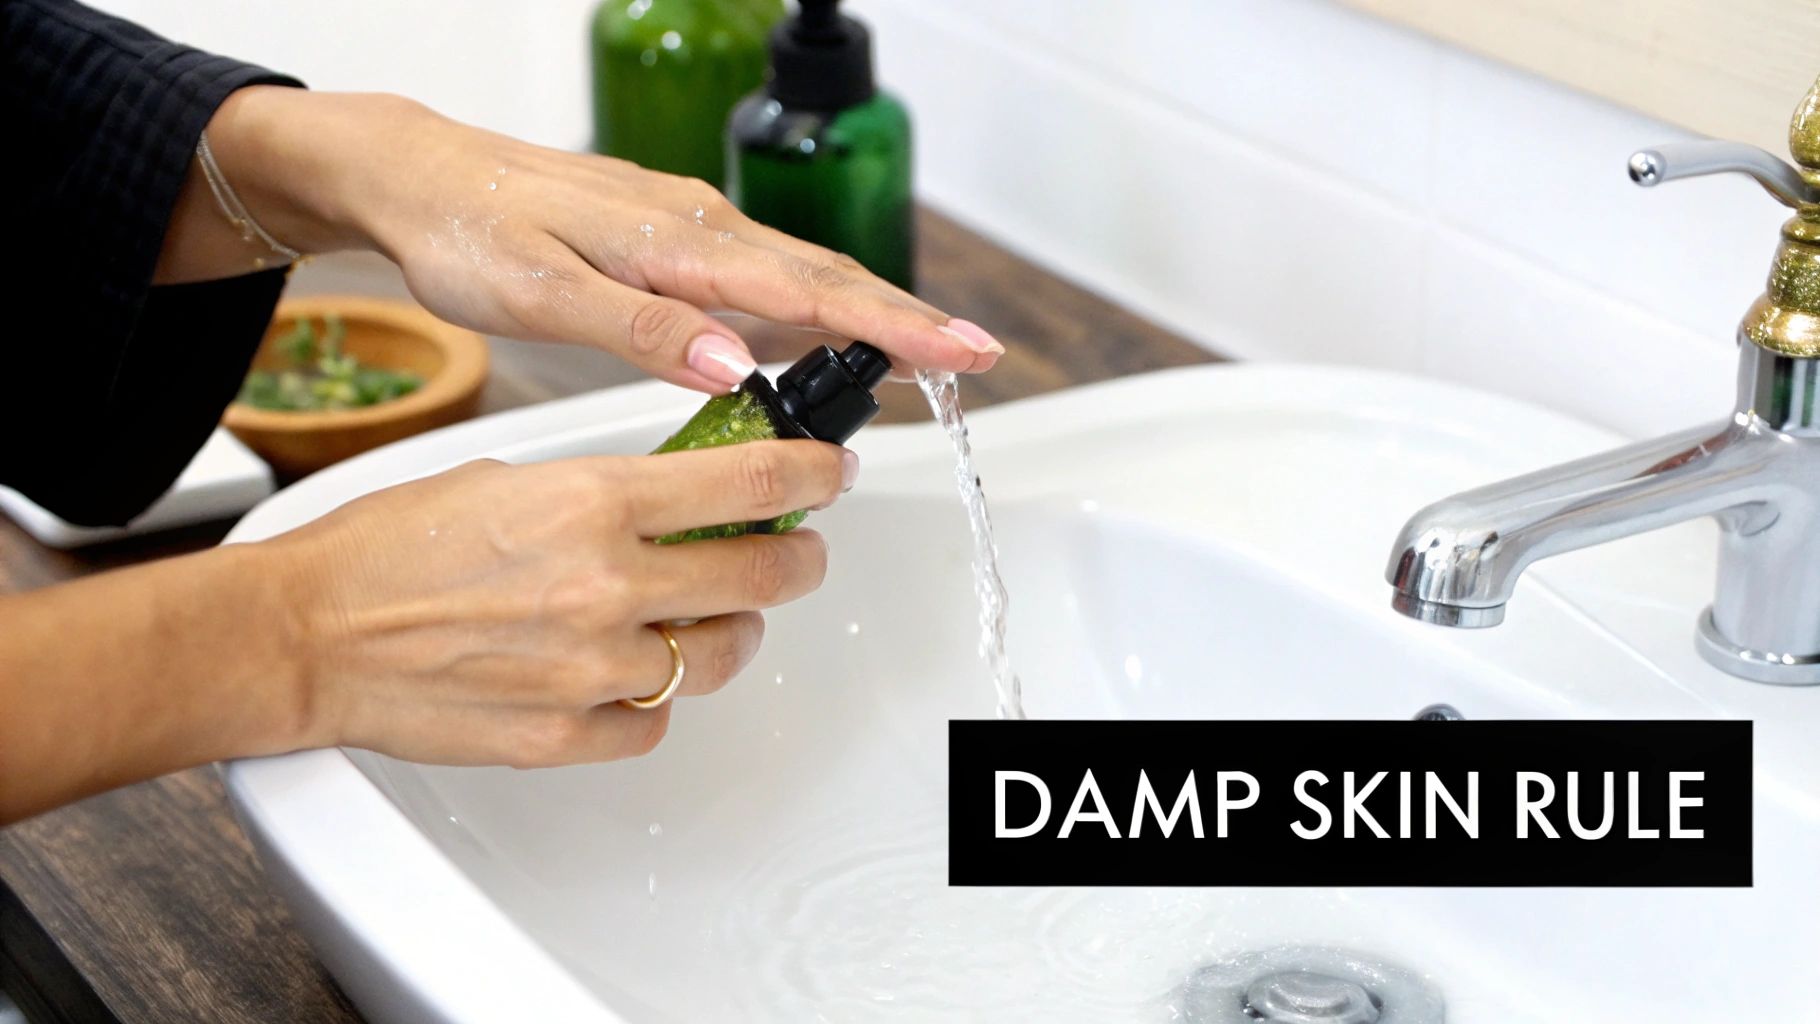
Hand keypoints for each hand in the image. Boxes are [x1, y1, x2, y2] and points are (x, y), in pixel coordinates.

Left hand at [189, 88, 1003, 390]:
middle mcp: (696, 227)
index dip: (894, 326)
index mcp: (676, 242)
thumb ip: (639, 330)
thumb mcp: (539, 294)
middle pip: (826, 276)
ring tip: (929, 353)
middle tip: (975, 360)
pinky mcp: (671, 239)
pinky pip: (762, 273)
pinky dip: (811, 303)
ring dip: (868, 312)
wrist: (417, 176)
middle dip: (907, 320)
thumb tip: (735, 365)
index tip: (963, 351)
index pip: (809, 290)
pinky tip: (821, 335)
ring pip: (800, 272)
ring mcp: (687, 229)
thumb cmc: (467, 231)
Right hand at [265, 441, 853, 766]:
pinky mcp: (568, 734)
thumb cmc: (387, 550)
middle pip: (761, 576)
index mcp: (593, 503)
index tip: (833, 474)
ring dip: (727, 632)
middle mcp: (606, 586)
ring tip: (709, 616)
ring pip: (718, 655)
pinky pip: (654, 722)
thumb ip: (604, 494)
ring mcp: (592, 668)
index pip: (750, 484)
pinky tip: (631, 674)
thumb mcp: (509, 479)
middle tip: (798, 551)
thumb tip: (677, 500)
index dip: (813, 476)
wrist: (309, 633)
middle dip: (796, 559)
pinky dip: (653, 698)